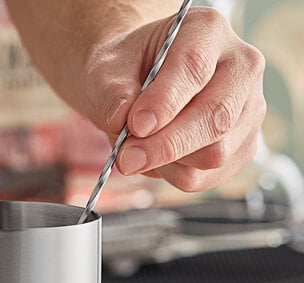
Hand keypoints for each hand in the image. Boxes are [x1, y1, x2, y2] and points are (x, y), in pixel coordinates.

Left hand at [84, 7, 265, 191]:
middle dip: (166, 145)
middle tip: (127, 158)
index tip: (136, 125)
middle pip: (215, 117)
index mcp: (206, 32)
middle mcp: (239, 67)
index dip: (164, 102)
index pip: (194, 67)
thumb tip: (123, 122)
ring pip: (214, 154)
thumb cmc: (127, 72)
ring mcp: (248, 109)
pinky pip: (208, 176)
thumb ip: (113, 94)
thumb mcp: (107, 70)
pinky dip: (175, 177)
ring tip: (140, 151)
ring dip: (167, 164)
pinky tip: (158, 161)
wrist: (137, 85)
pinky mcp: (242, 146)